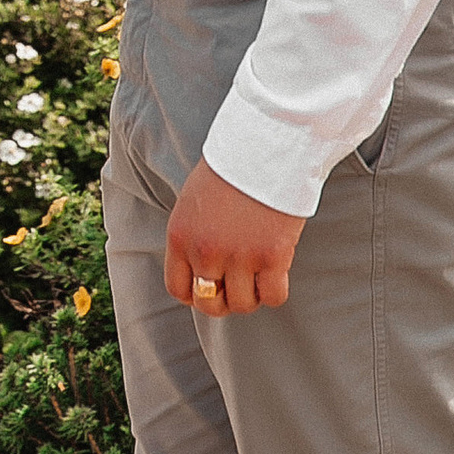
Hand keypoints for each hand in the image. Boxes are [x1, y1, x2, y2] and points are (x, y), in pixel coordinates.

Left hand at [164, 159, 305, 315]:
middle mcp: (205, 251)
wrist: (262, 148)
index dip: (195, 294)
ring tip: (258, 276)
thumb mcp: (192, 203)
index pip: (178, 289)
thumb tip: (202, 274)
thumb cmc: (228, 171)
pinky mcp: (272, 256)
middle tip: (237, 286)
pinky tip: (276, 274)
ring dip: (251, 296)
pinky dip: (275, 292)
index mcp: (180, 237)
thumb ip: (192, 239)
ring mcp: (239, 256)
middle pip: (210, 304)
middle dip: (224, 301)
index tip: (211, 287)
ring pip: (243, 305)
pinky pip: (273, 297)